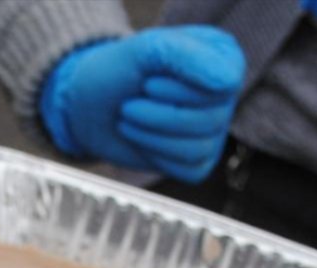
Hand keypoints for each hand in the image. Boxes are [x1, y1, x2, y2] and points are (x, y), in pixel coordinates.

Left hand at [39, 26, 244, 183]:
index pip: (224, 83)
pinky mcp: (198, 160)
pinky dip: (156, 157)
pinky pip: (189, 169)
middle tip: (129, 105)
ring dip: (151, 137)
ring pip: (198, 148)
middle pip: (211, 120)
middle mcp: (224, 94)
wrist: (88, 106)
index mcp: (222, 58)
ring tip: (129, 119)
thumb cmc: (117, 71)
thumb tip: (228, 81)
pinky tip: (141, 139)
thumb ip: (185, 54)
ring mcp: (214, 130)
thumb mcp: (145, 49)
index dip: (181, 90)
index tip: (148, 83)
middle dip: (158, 116)